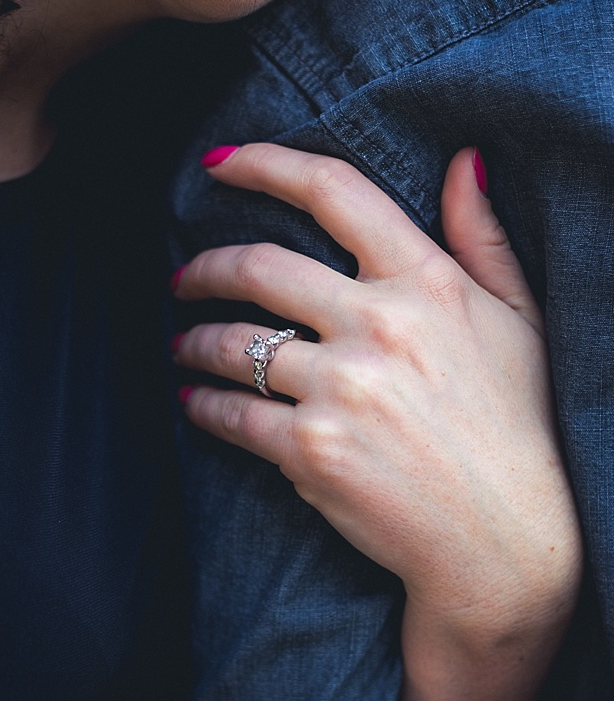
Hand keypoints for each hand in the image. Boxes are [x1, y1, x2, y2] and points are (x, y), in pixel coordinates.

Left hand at [174, 143, 577, 629]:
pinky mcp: (310, 449)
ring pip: (231, 343)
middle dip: (205, 267)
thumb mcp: (519, 320)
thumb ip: (482, 237)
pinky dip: (199, 404)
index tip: (219, 163)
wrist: (506, 540)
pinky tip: (191, 400)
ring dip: (193, 340)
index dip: (266, 164)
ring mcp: (342, 389)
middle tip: (182, 277)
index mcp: (429, 284)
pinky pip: (227, 412)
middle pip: (258, 267)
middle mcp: (381, 326)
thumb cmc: (516, 426)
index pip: (335, 193)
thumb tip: (461, 160)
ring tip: (184, 344)